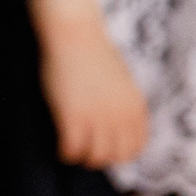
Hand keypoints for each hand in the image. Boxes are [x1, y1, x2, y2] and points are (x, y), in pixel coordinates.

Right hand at [30, 0, 148, 167]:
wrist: (76, 37)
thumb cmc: (94, 54)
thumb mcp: (122, 83)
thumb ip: (123, 106)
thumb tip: (115, 127)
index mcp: (135, 108)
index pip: (135, 148)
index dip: (117, 152)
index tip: (103, 147)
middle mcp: (121, 117)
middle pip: (116, 157)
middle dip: (100, 158)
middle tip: (85, 149)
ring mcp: (98, 118)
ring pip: (95, 158)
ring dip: (82, 157)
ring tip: (72, 148)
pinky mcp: (73, 117)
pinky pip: (72, 150)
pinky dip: (65, 153)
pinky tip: (60, 145)